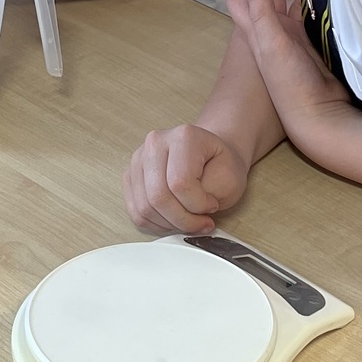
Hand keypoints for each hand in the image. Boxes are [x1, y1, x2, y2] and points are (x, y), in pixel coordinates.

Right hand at [125, 122, 249, 234]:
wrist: (209, 156)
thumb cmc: (220, 165)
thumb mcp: (231, 176)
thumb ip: (211, 193)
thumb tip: (190, 213)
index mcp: (183, 137)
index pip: (180, 183)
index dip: (198, 205)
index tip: (212, 206)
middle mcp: (155, 143)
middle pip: (158, 197)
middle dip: (182, 220)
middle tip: (200, 222)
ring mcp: (139, 159)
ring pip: (144, 209)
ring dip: (170, 224)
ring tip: (188, 221)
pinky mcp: (130, 177)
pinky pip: (136, 212)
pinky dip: (156, 224)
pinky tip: (174, 220)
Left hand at [225, 0, 349, 135]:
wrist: (317, 115)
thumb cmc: (290, 85)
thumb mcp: (273, 48)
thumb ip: (263, 16)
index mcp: (257, 31)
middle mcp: (272, 32)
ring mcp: (293, 39)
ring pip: (292, 3)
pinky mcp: (312, 45)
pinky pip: (310, 16)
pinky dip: (316, 1)